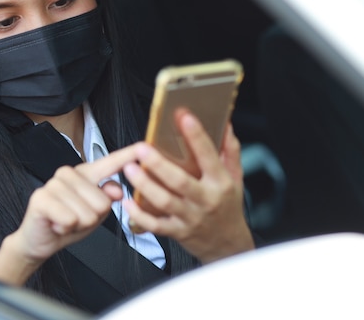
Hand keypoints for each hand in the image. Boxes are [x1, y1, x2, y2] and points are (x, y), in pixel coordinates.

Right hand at [0, 143, 140, 284]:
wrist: (41, 239)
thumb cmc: (70, 222)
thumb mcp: (97, 212)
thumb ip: (108, 198)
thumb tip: (116, 190)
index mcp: (87, 174)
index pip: (111, 162)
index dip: (128, 155)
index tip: (144, 146)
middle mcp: (70, 173)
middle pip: (102, 202)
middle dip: (92, 218)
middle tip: (76, 217)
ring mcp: (54, 184)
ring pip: (87, 213)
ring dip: (78, 224)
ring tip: (66, 220)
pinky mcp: (41, 198)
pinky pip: (70, 218)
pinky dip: (65, 228)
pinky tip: (56, 223)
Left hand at [123, 112, 253, 263]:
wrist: (230, 245)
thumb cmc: (229, 207)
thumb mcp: (236, 177)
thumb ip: (230, 150)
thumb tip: (226, 124)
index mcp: (220, 182)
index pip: (209, 156)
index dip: (197, 136)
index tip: (183, 117)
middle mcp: (205, 200)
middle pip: (180, 181)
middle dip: (159, 164)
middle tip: (142, 148)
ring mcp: (190, 217)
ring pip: (164, 201)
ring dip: (145, 185)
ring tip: (130, 169)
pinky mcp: (178, 232)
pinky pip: (156, 225)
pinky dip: (139, 215)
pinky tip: (128, 201)